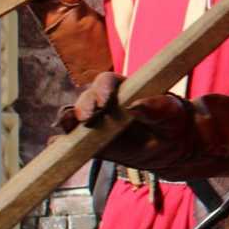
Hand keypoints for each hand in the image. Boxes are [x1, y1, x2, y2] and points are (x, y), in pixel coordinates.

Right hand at [56, 71, 196, 170]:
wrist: (173, 146)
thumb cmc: (172, 121)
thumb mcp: (171, 113)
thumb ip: (157, 107)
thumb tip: (135, 105)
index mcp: (123, 88)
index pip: (106, 82)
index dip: (102, 88)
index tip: (104, 101)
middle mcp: (105, 103)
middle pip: (86, 99)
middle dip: (83, 106)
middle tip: (87, 117)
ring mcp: (97, 124)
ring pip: (76, 119)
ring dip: (68, 122)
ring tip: (67, 128)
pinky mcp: (92, 144)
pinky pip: (74, 143)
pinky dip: (62, 144)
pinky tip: (56, 145)